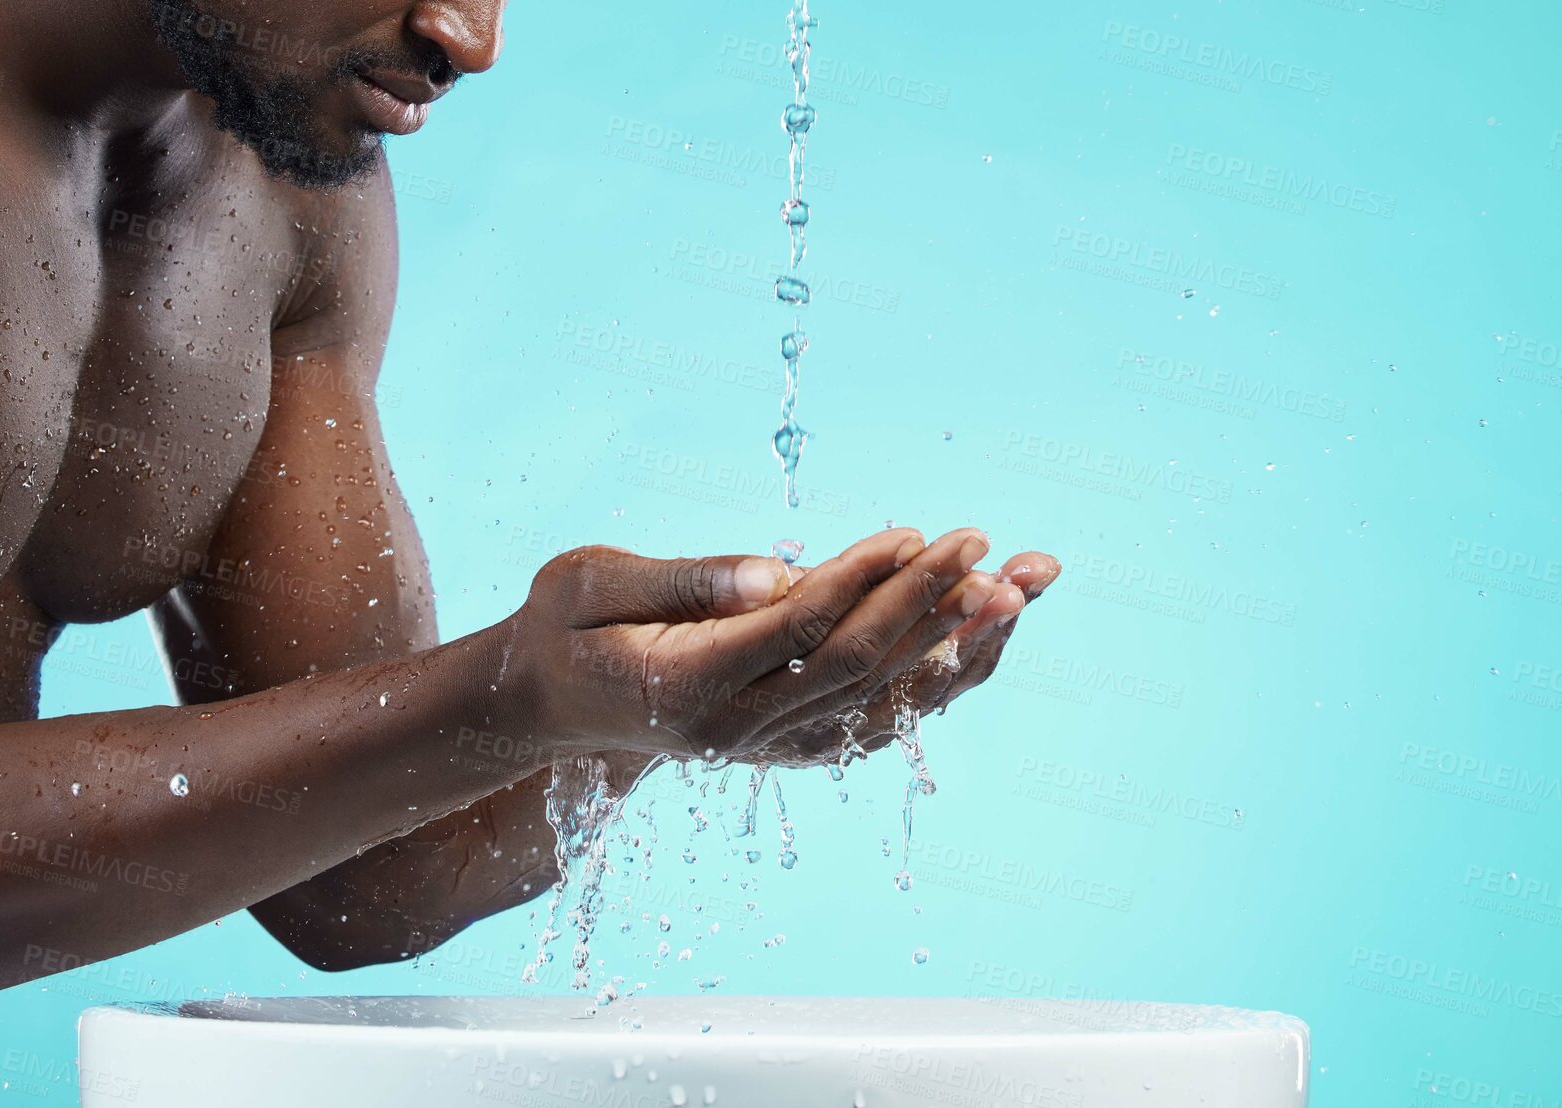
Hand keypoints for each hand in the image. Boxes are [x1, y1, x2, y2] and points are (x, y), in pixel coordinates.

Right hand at [503, 527, 1005, 762]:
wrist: (548, 707)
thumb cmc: (565, 628)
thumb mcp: (592, 583)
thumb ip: (684, 579)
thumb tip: (779, 570)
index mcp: (686, 686)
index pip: (799, 630)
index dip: (865, 581)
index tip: (919, 532)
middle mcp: (736, 731)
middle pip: (855, 665)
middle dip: (928, 603)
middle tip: (989, 546)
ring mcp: (767, 747)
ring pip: (882, 697)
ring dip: (957, 642)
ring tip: (1022, 587)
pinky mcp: (789, 746)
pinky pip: (879, 718)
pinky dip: (936, 677)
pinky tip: (983, 633)